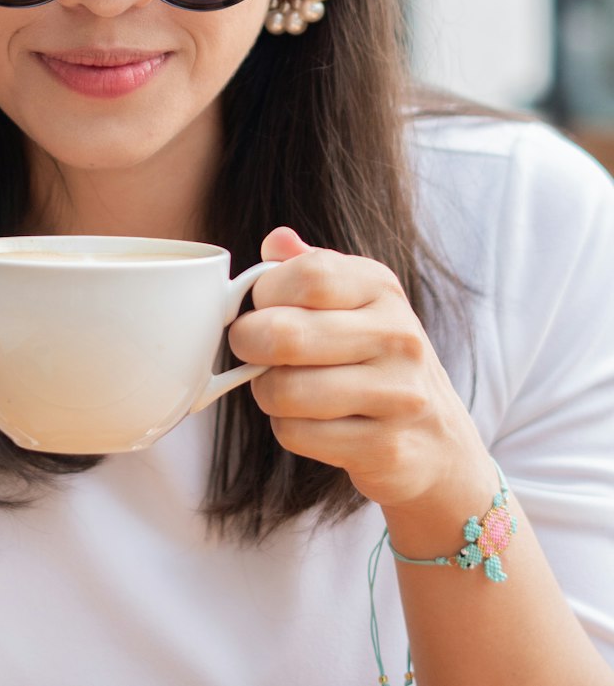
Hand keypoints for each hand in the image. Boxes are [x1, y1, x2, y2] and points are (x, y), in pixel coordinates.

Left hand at [227, 228, 490, 513]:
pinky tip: (312, 422)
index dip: (265, 293)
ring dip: (267, 392)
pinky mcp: (386, 448)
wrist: (439, 441)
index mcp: (381, 288)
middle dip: (249, 343)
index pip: (308, 275)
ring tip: (285, 387)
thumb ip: (310, 266)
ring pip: (284, 390)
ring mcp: (397, 394)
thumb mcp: (354, 300)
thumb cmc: (377, 358)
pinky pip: (297, 434)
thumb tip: (275, 240)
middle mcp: (397, 335)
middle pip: (286, 334)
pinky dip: (289, 430)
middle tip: (251, 349)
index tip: (259, 307)